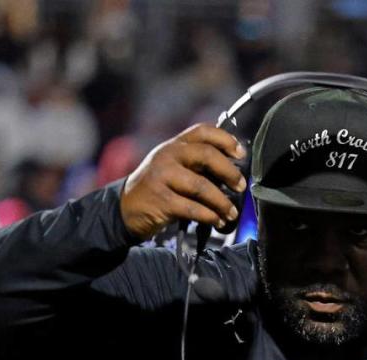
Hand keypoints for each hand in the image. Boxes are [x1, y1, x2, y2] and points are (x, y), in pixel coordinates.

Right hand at [120, 123, 246, 239]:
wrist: (125, 208)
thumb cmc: (158, 187)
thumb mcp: (174, 167)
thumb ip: (197, 164)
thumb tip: (233, 173)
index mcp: (174, 145)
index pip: (203, 131)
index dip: (225, 140)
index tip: (241, 154)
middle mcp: (167, 156)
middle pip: (206, 155)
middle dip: (229, 172)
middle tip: (241, 187)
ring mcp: (162, 177)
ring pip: (202, 186)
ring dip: (222, 202)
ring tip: (231, 213)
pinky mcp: (160, 200)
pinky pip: (193, 208)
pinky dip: (209, 216)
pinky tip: (217, 221)